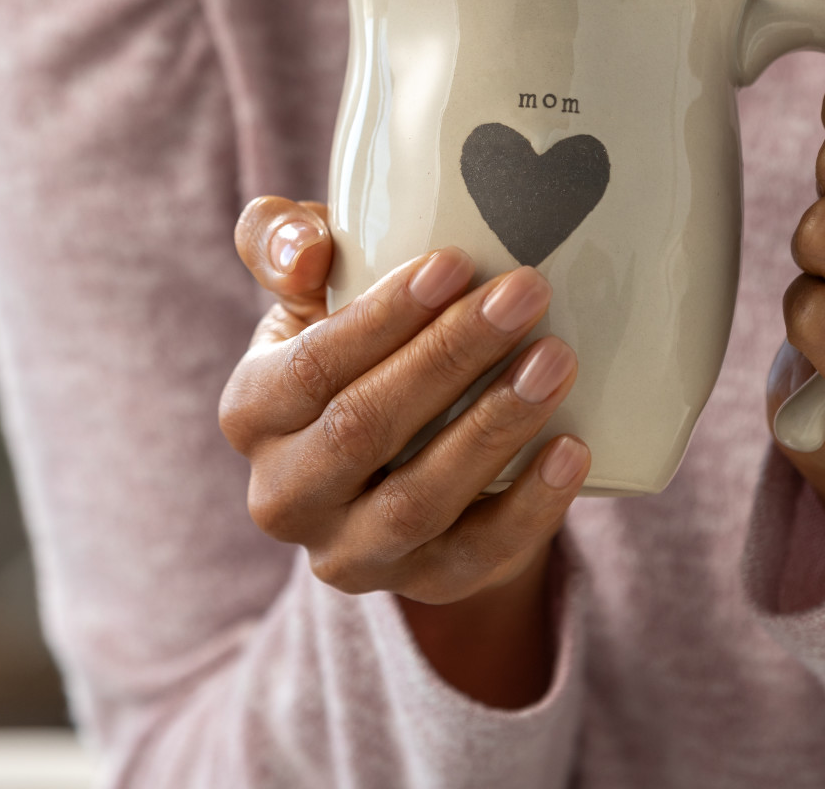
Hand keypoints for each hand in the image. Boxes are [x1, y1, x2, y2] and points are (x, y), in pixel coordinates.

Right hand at [220, 196, 590, 607]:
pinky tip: (572, 449)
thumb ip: (284, 240)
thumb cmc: (358, 339)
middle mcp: (284, 495)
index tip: (457, 261)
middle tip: (526, 292)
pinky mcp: (419, 584)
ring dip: (493, 426)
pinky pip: (473, 558)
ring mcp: (350, 552)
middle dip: (450, 356)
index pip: (311, 367)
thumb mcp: (313, 286)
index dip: (383, 317)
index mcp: (252, 412)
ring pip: (417, 500)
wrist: (398, 447)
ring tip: (557, 359)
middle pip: (363, 430)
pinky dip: (528, 508)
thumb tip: (307, 251)